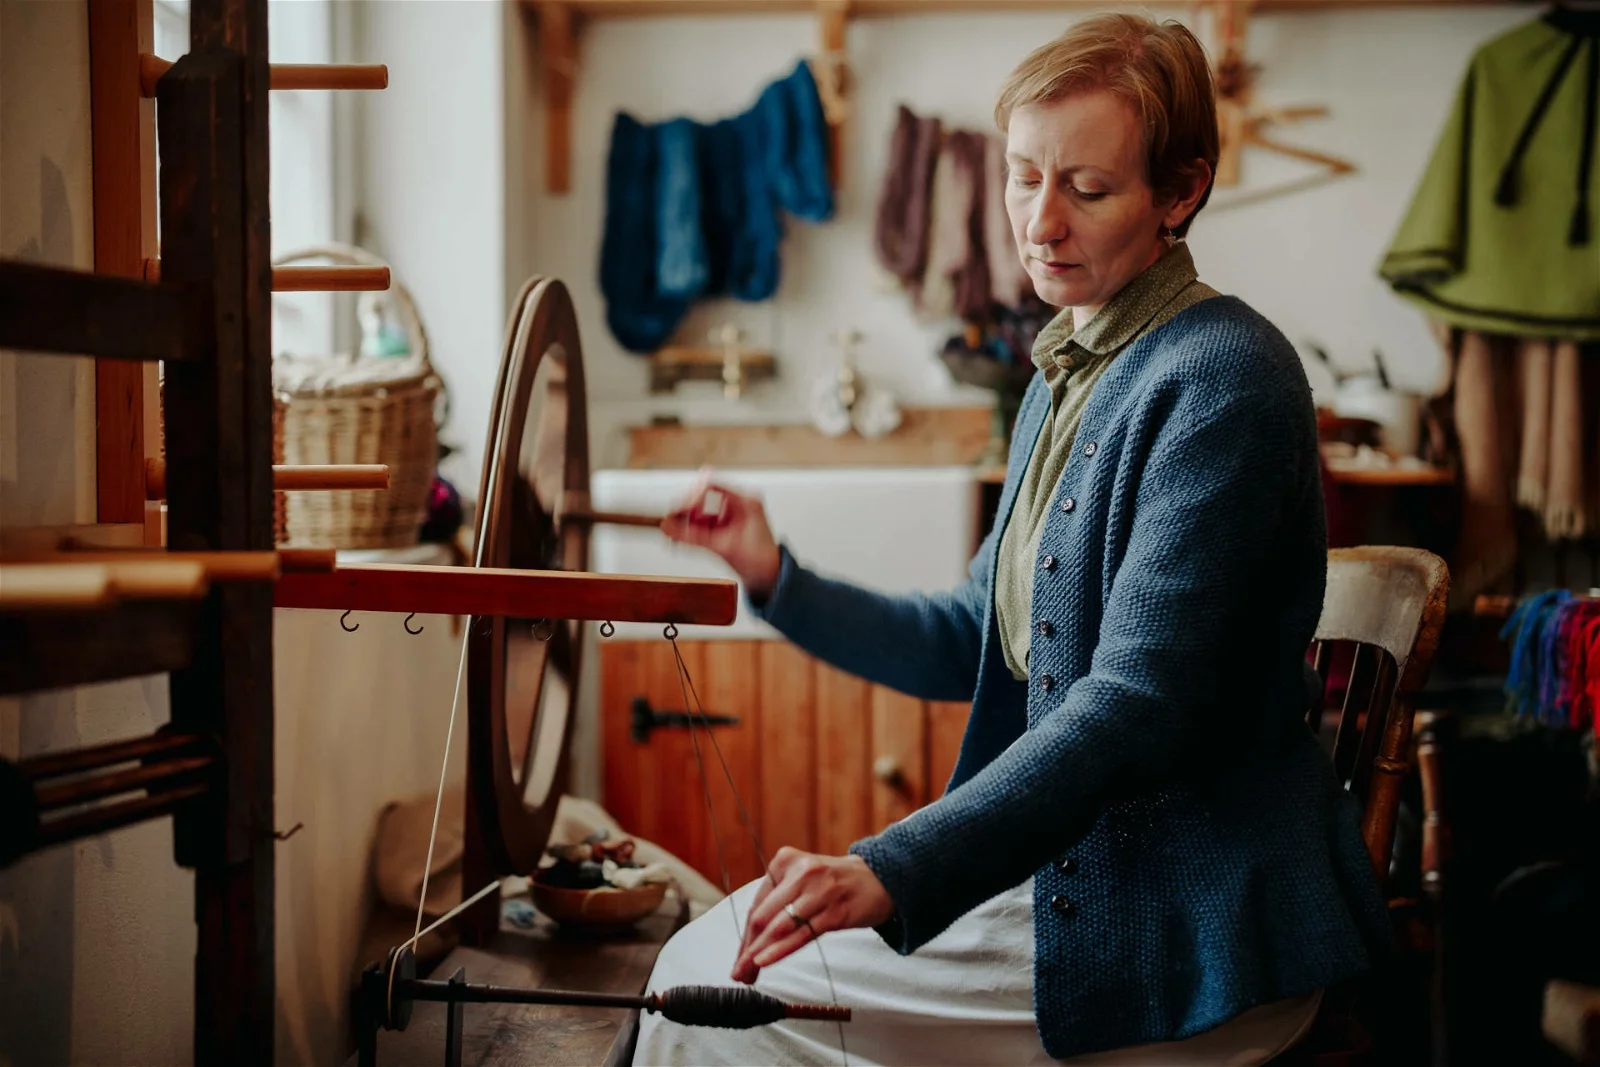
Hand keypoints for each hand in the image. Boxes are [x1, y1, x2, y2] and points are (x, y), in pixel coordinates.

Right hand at [660, 472, 781, 599]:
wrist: (768, 576)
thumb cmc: (760, 559)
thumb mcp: (725, 546)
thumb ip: (695, 537)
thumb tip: (671, 528)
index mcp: (745, 501)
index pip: (712, 487)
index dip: (692, 497)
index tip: (679, 511)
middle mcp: (737, 505)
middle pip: (703, 500)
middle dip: (685, 512)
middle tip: (670, 522)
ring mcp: (730, 516)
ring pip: (700, 513)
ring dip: (685, 523)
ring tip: (671, 533)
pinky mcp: (723, 527)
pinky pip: (702, 524)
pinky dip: (690, 531)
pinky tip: (679, 537)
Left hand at [731, 848, 893, 982]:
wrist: (881, 878)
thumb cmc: (835, 884)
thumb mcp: (803, 881)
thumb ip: (778, 903)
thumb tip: (751, 940)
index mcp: (785, 861)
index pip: (757, 905)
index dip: (745, 936)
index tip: (738, 958)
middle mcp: (801, 872)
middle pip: (763, 917)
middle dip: (748, 948)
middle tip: (738, 972)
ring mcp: (819, 891)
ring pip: (780, 927)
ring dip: (759, 953)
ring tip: (748, 973)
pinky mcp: (835, 910)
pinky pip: (802, 934)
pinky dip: (780, 950)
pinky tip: (765, 961)